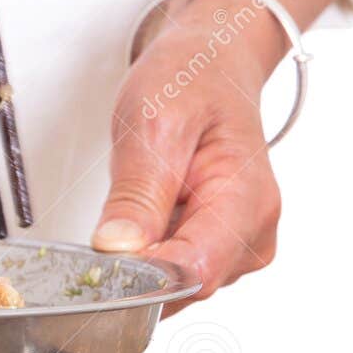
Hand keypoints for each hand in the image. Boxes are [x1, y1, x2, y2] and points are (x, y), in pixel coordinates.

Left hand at [91, 0, 285, 313]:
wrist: (212, 65)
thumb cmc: (190, 82)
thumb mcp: (153, 124)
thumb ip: (136, 192)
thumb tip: (117, 249)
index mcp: (247, 202)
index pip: (192, 273)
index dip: (139, 278)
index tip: (101, 260)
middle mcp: (252, 234)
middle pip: (181, 287)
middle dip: (135, 270)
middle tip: (109, 219)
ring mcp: (238, 246)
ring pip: (173, 286)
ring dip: (140, 260)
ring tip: (134, 204)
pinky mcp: (219, 248)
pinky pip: (173, 271)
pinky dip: (147, 254)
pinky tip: (143, 217)